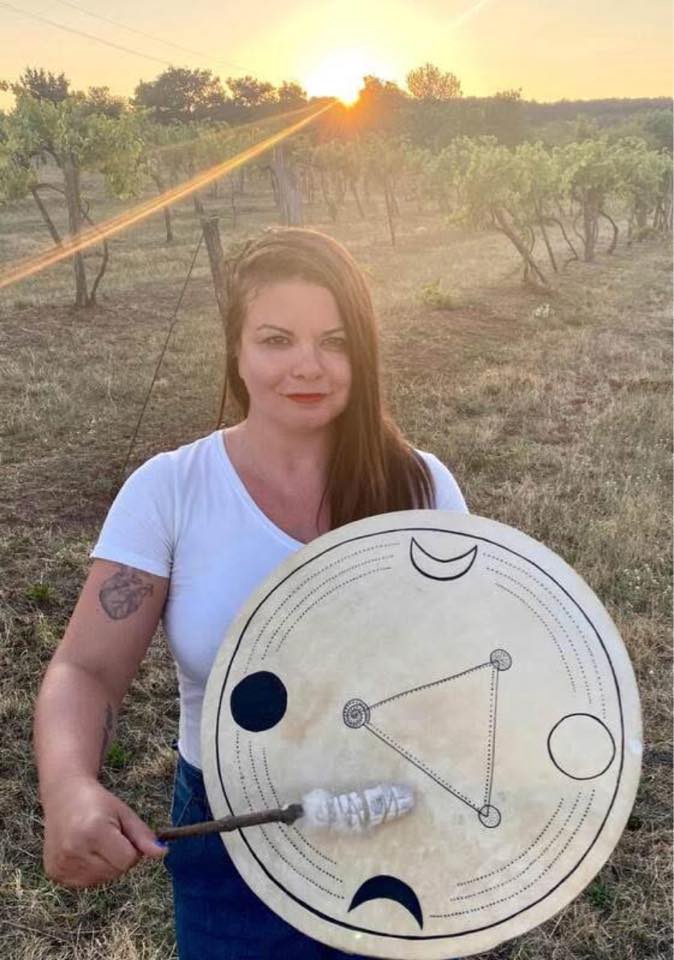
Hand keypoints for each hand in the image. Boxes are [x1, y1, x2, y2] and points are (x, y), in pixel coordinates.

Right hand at [41, 775, 166, 887]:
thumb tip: (162, 853)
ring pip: (102, 880)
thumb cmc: (99, 803)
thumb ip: (143, 836)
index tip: (123, 833)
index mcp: (94, 831)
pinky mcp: (55, 873)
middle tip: (108, 836)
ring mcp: (62, 864)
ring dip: (105, 865)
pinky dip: (90, 871)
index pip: (128, 860)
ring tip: (95, 842)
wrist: (64, 796)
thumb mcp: (124, 813)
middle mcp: (74, 849)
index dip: (131, 848)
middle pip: (115, 872)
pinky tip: (83, 851)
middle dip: (119, 857)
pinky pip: (85, 883)